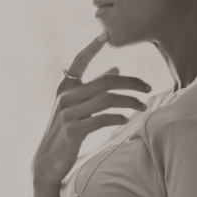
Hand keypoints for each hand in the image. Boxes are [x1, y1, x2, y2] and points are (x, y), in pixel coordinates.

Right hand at [32, 35, 150, 180]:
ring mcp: (68, 113)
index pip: (79, 62)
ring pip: (108, 99)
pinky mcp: (73, 130)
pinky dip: (118, 117)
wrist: (47, 160)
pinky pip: (103, 118)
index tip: (104, 35)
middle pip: (106, 82)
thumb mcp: (76, 105)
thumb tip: (116, 69)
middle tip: (148, 88)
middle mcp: (65, 97)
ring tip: (143, 106)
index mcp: (65, 87)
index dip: (91, 48)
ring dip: (131, 102)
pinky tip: (127, 119)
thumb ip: (93, 87)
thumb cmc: (66, 130)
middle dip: (132, 83)